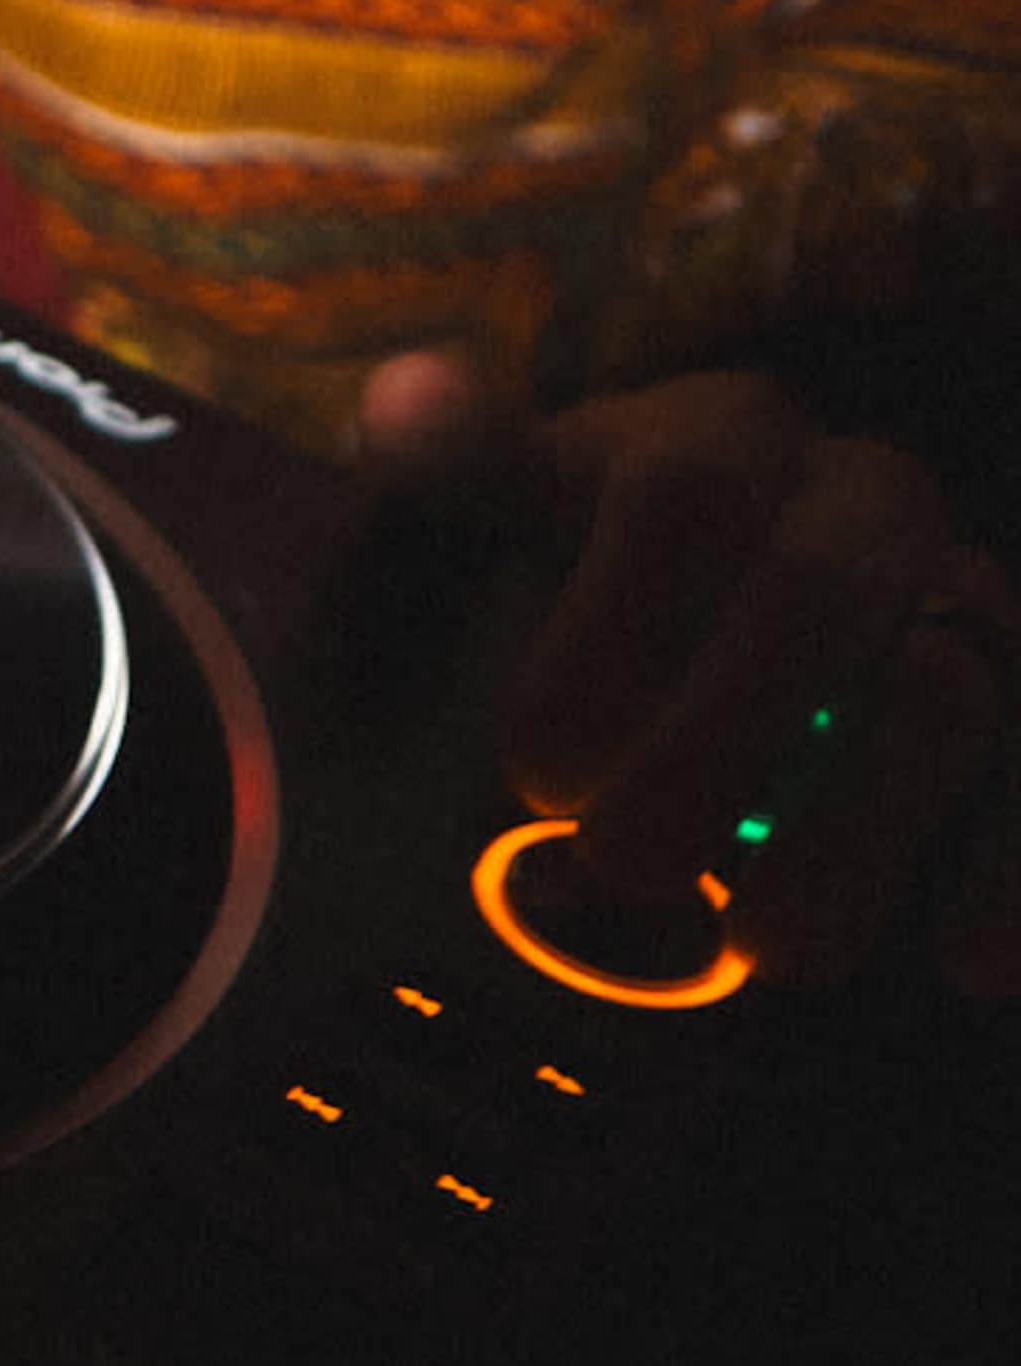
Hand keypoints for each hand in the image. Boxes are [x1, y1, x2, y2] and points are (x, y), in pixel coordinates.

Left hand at [357, 352, 1020, 994]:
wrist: (789, 569)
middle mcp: (865, 499)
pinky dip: (1007, 872)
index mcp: (727, 437)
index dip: (606, 632)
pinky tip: (965, 962)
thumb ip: (470, 463)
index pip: (684, 498)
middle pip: (816, 596)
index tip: (535, 766)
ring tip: (771, 950)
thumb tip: (404, 403)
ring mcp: (969, 597)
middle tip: (625, 867)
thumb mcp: (538, 493)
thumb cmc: (624, 555)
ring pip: (945, 691)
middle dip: (717, 743)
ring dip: (859, 828)